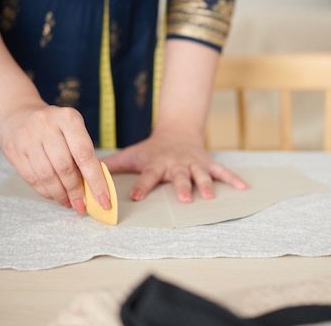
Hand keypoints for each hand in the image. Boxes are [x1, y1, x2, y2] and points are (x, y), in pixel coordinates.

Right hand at [0, 103, 110, 213]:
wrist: (18, 114)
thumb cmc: (54, 127)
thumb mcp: (73, 130)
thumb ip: (83, 155)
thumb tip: (94, 188)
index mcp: (69, 118)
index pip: (85, 155)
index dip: (96, 181)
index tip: (104, 201)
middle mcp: (47, 125)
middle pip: (65, 167)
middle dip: (76, 191)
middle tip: (82, 205)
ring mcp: (28, 137)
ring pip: (47, 175)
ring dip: (60, 194)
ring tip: (69, 203)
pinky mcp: (13, 149)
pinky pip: (32, 178)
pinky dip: (46, 191)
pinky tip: (54, 196)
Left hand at [101, 127, 247, 202]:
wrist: (177, 131)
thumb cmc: (150, 149)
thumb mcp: (131, 154)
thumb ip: (110, 166)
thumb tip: (85, 175)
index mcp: (156, 163)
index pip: (147, 176)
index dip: (141, 186)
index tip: (135, 197)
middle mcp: (175, 164)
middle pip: (179, 176)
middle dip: (182, 186)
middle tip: (184, 198)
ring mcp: (193, 163)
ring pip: (200, 174)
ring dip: (206, 184)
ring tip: (210, 196)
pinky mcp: (206, 163)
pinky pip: (221, 171)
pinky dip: (233, 179)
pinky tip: (244, 188)